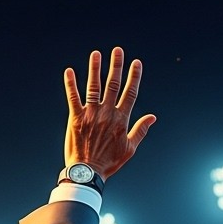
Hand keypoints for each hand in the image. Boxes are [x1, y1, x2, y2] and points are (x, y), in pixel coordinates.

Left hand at [64, 47, 155, 180]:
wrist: (88, 172)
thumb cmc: (109, 162)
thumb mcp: (130, 148)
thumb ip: (141, 130)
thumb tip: (152, 117)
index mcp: (121, 119)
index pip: (130, 92)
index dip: (134, 76)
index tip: (136, 63)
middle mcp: (107, 113)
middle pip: (113, 84)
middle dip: (116, 66)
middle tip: (117, 51)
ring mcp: (90, 114)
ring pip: (94, 86)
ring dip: (95, 68)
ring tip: (96, 54)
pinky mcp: (75, 118)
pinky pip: (73, 97)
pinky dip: (71, 84)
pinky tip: (69, 71)